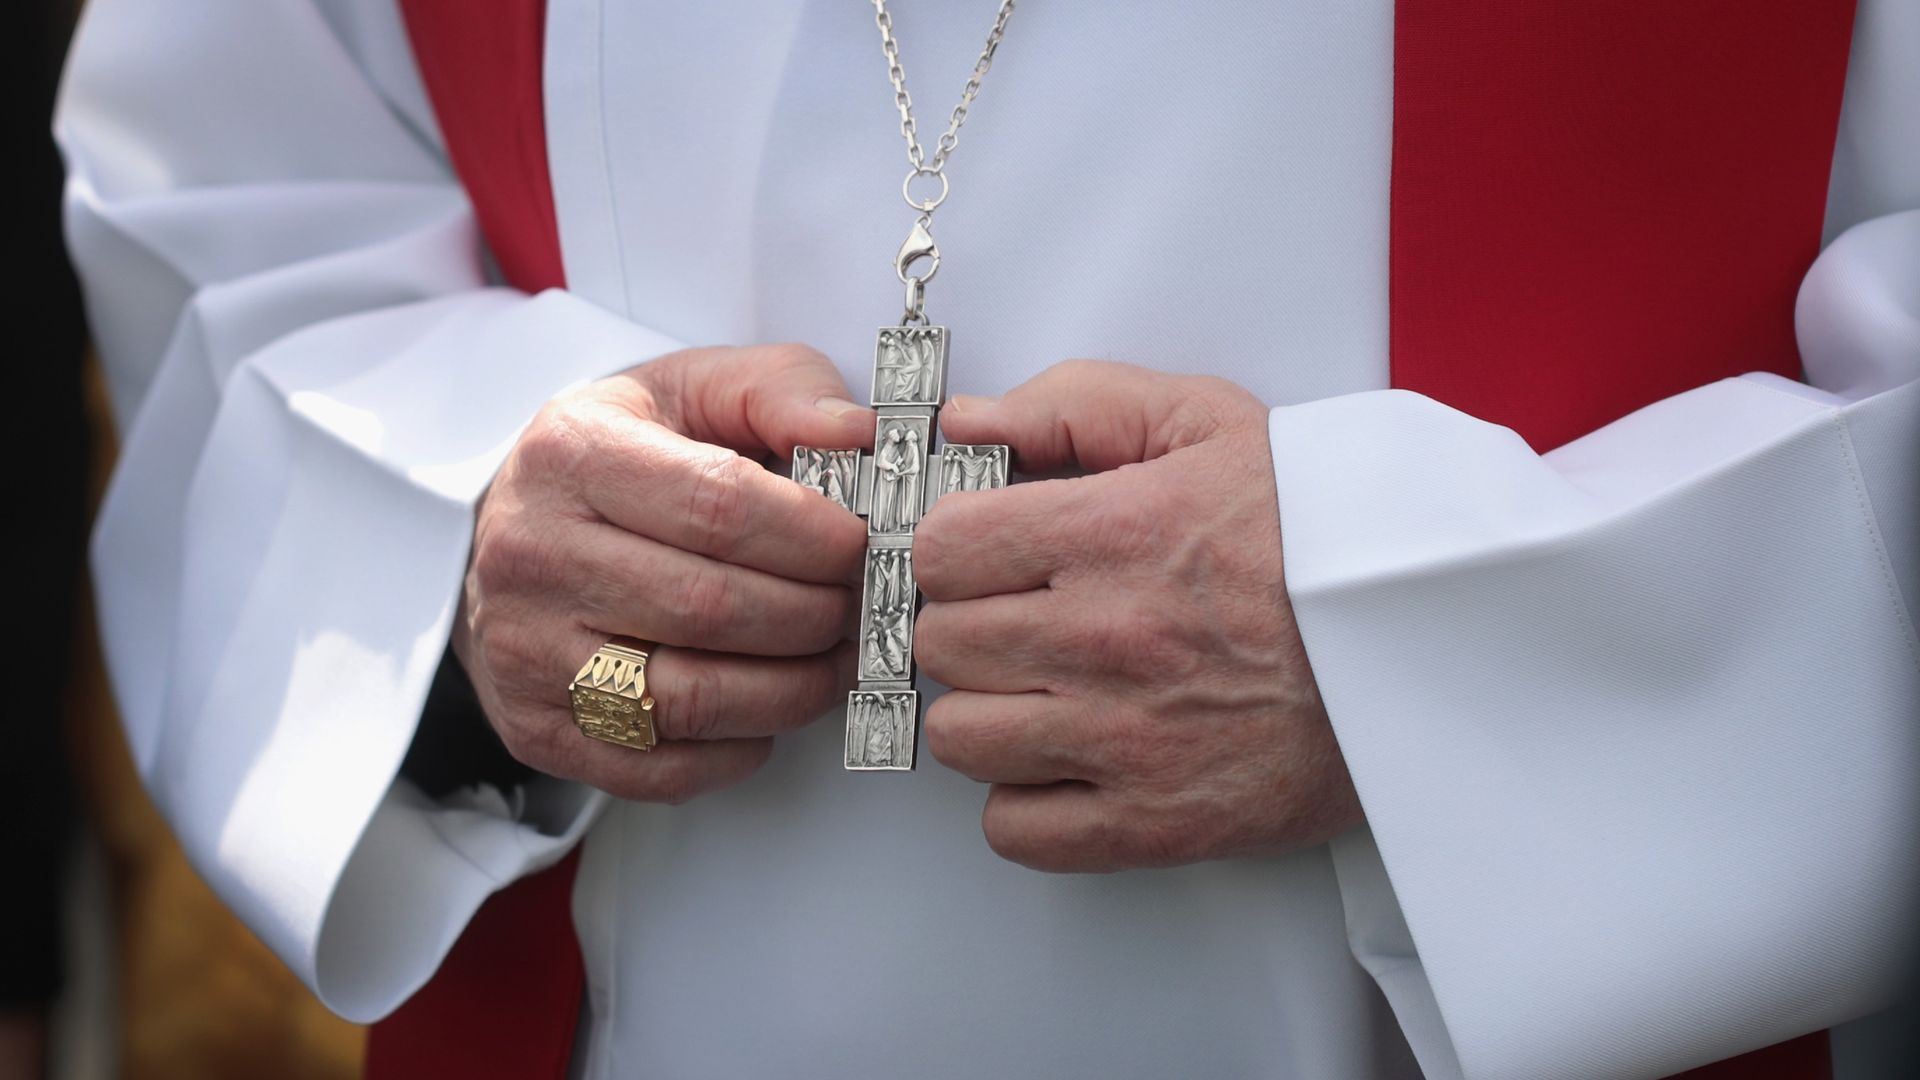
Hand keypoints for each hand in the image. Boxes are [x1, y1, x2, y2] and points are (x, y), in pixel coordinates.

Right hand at [455, 344, 872, 802]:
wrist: (506, 530)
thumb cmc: (618, 458)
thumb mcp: (689, 389)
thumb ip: (779, 389)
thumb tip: (857, 433)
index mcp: (573, 455)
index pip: (717, 505)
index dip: (812, 535)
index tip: (860, 543)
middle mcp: (533, 555)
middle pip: (711, 608)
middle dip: (815, 615)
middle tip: (858, 605)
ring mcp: (526, 652)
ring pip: (692, 697)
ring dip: (793, 690)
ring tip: (832, 658)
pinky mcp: (535, 728)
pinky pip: (661, 767)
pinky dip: (739, 750)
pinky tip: (766, 708)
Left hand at [913, 361, 1361, 870]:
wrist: (1429, 640)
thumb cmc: (1320, 533)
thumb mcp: (1208, 422)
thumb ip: (1075, 405)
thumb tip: (964, 423)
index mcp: (1114, 532)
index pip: (941, 549)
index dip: (958, 549)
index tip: (989, 556)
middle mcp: (1108, 638)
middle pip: (941, 641)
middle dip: (970, 624)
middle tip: (1023, 619)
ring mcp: (1127, 740)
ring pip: (960, 736)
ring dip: (987, 712)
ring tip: (1043, 690)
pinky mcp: (1154, 824)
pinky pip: (1014, 829)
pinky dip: (1025, 801)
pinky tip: (1068, 758)